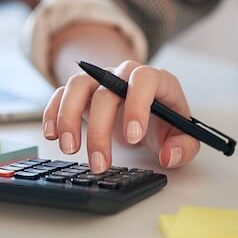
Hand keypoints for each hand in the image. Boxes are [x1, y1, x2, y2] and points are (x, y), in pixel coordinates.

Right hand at [44, 61, 201, 173]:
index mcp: (156, 81)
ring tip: (70, 148)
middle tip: (99, 162)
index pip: (144, 80)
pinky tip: (52, 134)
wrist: (150, 111)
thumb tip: (169, 156)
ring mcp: (101, 80)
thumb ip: (184, 147)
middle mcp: (125, 75)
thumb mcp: (184, 137)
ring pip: (78, 86)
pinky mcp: (82, 92)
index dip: (136, 105)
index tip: (132, 137)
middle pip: (106, 90)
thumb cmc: (166, 122)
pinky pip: (61, 93)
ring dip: (69, 117)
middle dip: (100, 129)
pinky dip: (53, 112)